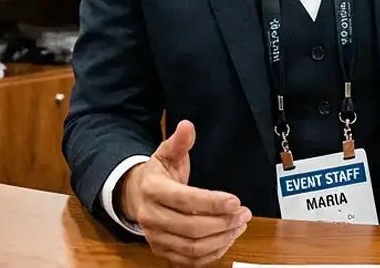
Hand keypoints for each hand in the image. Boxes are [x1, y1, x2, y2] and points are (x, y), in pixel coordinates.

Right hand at [119, 121, 249, 266]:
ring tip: (240, 224)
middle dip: (223, 222)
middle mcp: (151, 218)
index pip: (185, 200)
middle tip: (244, 213)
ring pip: (192, 247)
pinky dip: (211, 254)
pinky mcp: (162, 251)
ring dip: (221, 238)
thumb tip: (187, 126)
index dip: (212, 203)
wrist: (135, 196)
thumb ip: (179, 142)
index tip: (236, 201)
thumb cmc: (158, 173)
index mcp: (152, 190)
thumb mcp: (166, 153)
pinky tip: (227, 239)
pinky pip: (189, 261)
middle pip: (191, 228)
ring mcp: (156, 238)